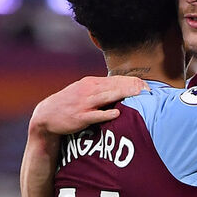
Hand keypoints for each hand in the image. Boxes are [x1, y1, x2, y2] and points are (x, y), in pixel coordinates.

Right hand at [30, 75, 144, 136]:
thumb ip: (100, 90)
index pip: (116, 79)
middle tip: (149, 91)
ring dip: (124, 95)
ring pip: (107, 96)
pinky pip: (96, 114)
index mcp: (91, 83)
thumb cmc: (68, 105)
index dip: (133, 82)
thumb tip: (120, 90)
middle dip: (133, 87)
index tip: (147, 87)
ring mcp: (84, 103)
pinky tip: (118, 113)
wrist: (46, 116)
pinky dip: (107, 113)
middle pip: (115, 86)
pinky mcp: (80, 117)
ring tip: (139, 96)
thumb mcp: (82, 92)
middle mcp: (88, 90)